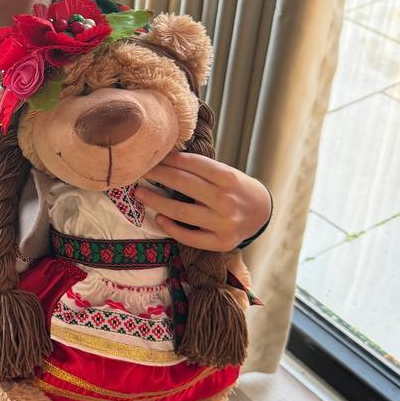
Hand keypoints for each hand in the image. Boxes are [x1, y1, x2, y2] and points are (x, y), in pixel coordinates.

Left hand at [133, 152, 270, 251]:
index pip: (191, 164)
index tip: (151, 157)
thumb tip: (164, 158)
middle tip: (139, 172)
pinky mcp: (220, 242)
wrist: (261, 213)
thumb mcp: (225, 173)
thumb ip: (201, 169)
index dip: (168, 160)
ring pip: (181, 211)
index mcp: (228, 178)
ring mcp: (223, 223)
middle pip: (183, 184)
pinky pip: (190, 237)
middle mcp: (226, 200)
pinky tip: (158, 219)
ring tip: (140, 194)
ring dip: (156, 201)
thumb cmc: (235, 189)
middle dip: (157, 176)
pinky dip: (171, 228)